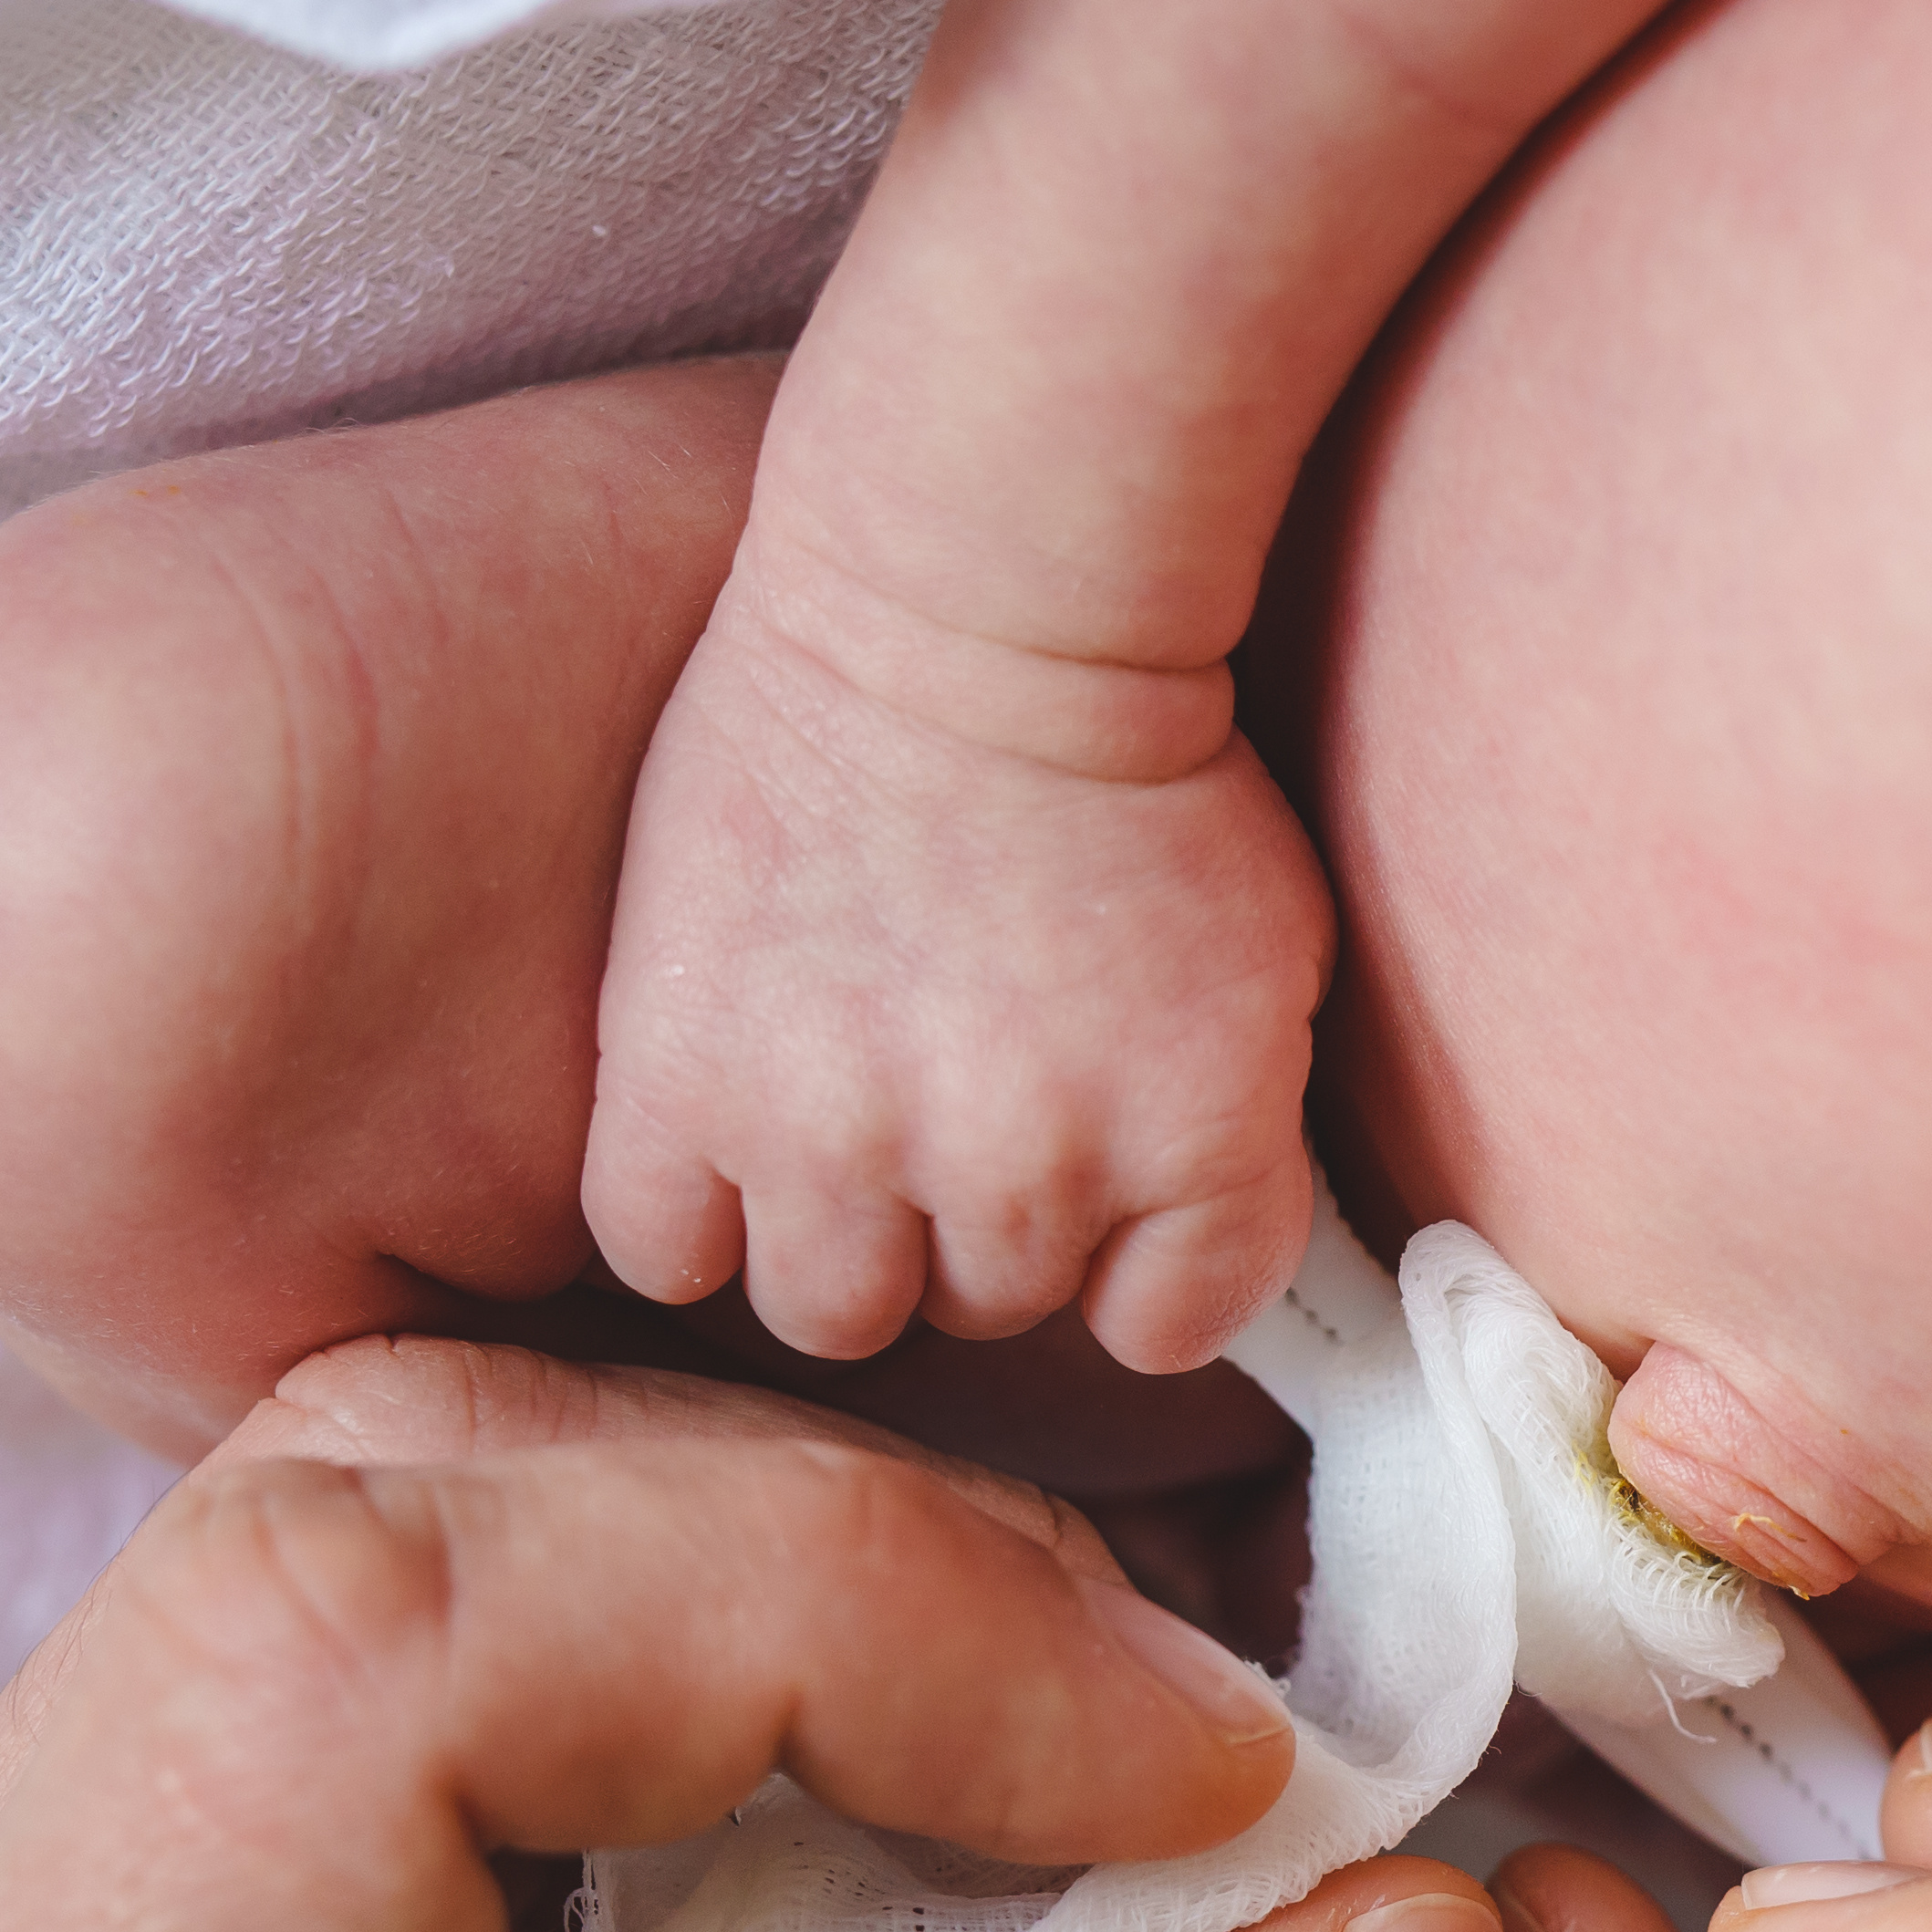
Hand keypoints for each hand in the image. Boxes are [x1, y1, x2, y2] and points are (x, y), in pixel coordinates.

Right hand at [584, 565, 1328, 1370]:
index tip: (1102, 1182)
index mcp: (1194, 1143)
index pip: (1166, 1328)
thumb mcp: (1271, 966)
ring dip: (842, 1235)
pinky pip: (661, 1252)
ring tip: (842, 1118)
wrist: (974, 603)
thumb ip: (1235, 1139)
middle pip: (990, 1309)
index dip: (1130, 1262)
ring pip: (831, 1311)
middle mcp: (1025, 1170)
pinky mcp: (682, 1082)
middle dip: (982, 1218)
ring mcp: (841, 1136)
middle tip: (959, 1087)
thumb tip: (1175, 1270)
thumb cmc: (1142, 761)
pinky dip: (690, 1209)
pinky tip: (723, 1127)